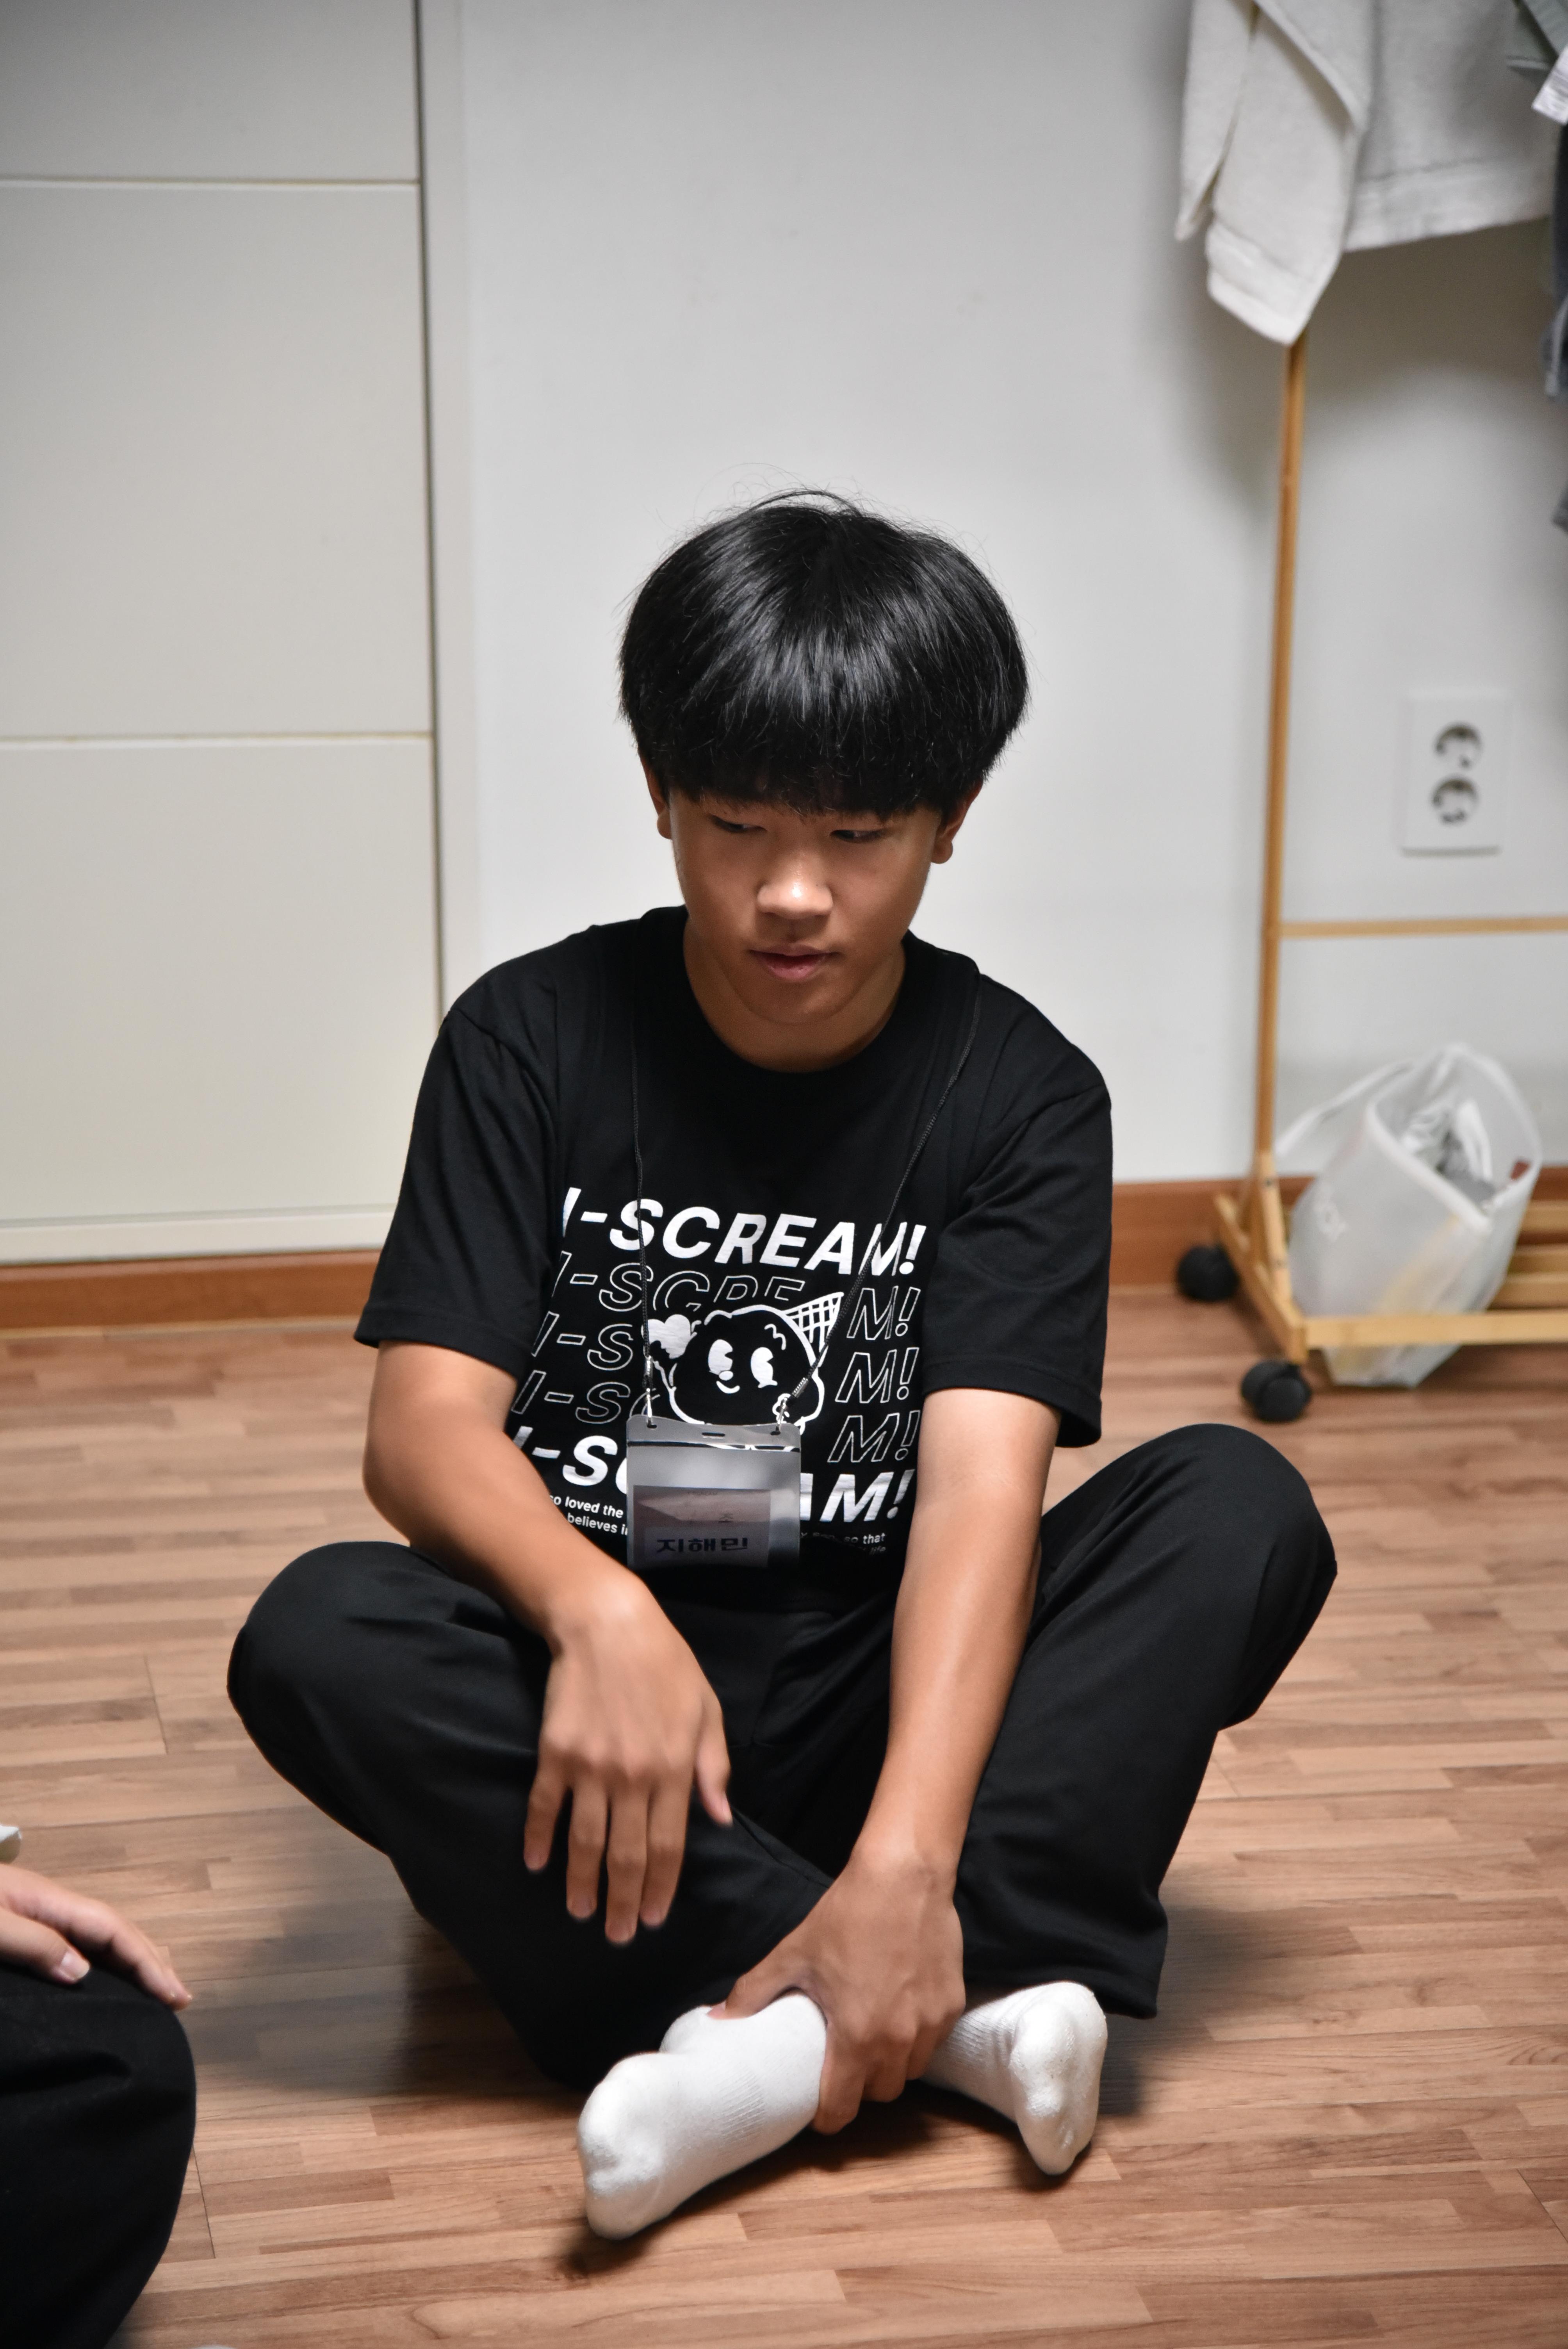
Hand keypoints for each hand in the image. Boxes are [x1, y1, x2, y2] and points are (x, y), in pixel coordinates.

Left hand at [0, 1865, 190, 2006]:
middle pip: (117, 1930)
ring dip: (133, 1962)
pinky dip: (106, 1965)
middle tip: (180, 1998)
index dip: (146, 1961)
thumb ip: (34, 1945)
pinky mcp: (29, 1927)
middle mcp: (56, 1906)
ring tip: (158, 1990)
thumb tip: (84, 1974)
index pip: (113, 1929)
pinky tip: (109, 1979)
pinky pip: (80, 1946)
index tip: (172, 1994)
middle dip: (152, 1961)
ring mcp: (42, 1915)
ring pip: (101, 1938)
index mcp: (52, 1901)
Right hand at [523, 1571, 731, 1941]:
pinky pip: (544, 1806)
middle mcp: (633, 1776)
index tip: (653, 1919)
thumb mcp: (705, 1709)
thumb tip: (721, 1819)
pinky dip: (539, 1838)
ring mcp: (591, 1766)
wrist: (608, 1622)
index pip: (669, 1846)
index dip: (661, 1887)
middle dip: (622, 1901)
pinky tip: (537, 1864)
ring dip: (582, 1883)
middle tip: (616, 1935)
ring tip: (581, 1912)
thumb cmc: (664, 1663)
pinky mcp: (555, 1752)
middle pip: (626, 1854)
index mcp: (674, 1768)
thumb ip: (713, 1767)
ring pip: (585, 1841)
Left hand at [719, 1842, 964, 2129]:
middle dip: (860, 2087)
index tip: (817, 2106)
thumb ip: (753, 1992)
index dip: (826, 2116)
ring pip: (909, 2071)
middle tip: (842, 2063)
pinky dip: (916, 2038)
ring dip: (890, 2065)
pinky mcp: (953, 2006)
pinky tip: (900, 2010)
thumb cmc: (847, 1914)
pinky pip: (932, 2042)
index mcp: (857, 2035)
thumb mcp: (794, 1952)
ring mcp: (931, 2025)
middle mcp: (899, 2040)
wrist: (905, 1874)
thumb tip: (716, 2020)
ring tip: (872, 2038)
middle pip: (880, 2094)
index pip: (843, 2109)